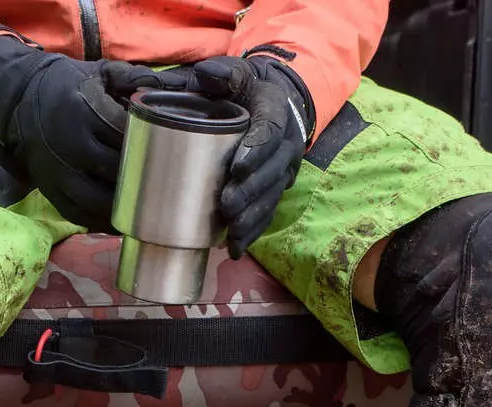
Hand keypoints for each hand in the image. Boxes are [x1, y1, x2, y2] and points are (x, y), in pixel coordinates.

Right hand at [0, 36, 177, 231]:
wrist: (18, 98)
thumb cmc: (66, 84)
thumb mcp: (100, 71)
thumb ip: (134, 79)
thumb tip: (172, 90)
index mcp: (86, 110)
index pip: (127, 137)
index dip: (151, 148)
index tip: (170, 152)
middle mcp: (71, 143)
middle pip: (116, 172)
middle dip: (142, 181)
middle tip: (166, 186)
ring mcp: (58, 171)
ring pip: (98, 201)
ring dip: (124, 210)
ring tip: (147, 211)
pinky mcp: (50, 189)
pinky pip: (79, 215)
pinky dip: (101, 223)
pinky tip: (120, 222)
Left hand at [189, 55, 312, 256]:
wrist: (272, 102)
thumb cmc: (244, 89)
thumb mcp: (237, 73)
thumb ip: (223, 73)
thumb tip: (206, 74)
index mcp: (275, 109)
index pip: (270, 128)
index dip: (256, 149)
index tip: (237, 167)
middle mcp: (285, 142)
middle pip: (272, 170)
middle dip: (251, 191)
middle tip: (226, 205)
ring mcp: (283, 168)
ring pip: (272, 196)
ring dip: (253, 217)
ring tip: (231, 232)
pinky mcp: (276, 188)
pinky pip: (268, 212)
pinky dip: (252, 232)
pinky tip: (235, 248)